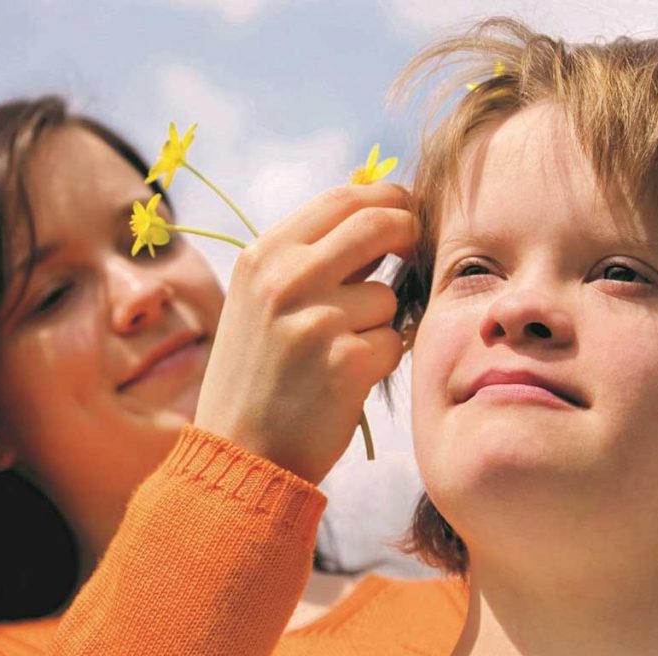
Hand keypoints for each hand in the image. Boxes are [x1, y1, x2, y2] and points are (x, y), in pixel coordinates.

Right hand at [194, 183, 417, 483]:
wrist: (241, 454)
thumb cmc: (258, 376)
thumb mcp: (262, 302)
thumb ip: (309, 260)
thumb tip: (381, 216)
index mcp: (263, 256)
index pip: (342, 198)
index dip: (386, 198)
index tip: (406, 210)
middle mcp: (285, 279)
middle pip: (378, 224)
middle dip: (409, 232)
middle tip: (417, 249)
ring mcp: (316, 319)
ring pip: (388, 296)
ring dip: (381, 322)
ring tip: (338, 354)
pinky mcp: (346, 361)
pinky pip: (393, 342)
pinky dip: (379, 361)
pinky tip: (343, 383)